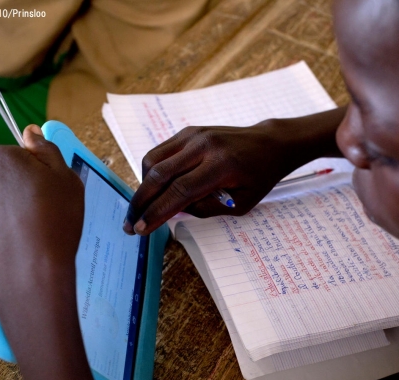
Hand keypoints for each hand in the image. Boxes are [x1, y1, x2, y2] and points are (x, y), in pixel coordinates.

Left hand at [0, 125, 84, 307]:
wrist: (31, 272)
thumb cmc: (56, 221)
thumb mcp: (67, 179)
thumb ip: (47, 150)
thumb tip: (30, 132)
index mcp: (2, 155)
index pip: (24, 153)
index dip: (42, 172)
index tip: (51, 192)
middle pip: (5, 170)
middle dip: (21, 183)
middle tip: (43, 209)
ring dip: (10, 201)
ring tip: (30, 225)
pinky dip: (0, 219)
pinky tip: (17, 236)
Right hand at [124, 108, 345, 234]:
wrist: (269, 144)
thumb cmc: (259, 178)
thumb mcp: (240, 204)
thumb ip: (206, 209)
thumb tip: (173, 210)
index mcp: (221, 165)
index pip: (180, 191)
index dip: (157, 212)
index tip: (142, 229)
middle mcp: (204, 146)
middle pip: (160, 175)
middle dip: (141, 203)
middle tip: (129, 224)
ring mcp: (194, 135)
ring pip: (153, 161)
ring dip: (143, 187)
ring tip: (141, 209)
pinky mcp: (188, 131)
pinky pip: (160, 153)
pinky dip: (151, 173)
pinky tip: (153, 189)